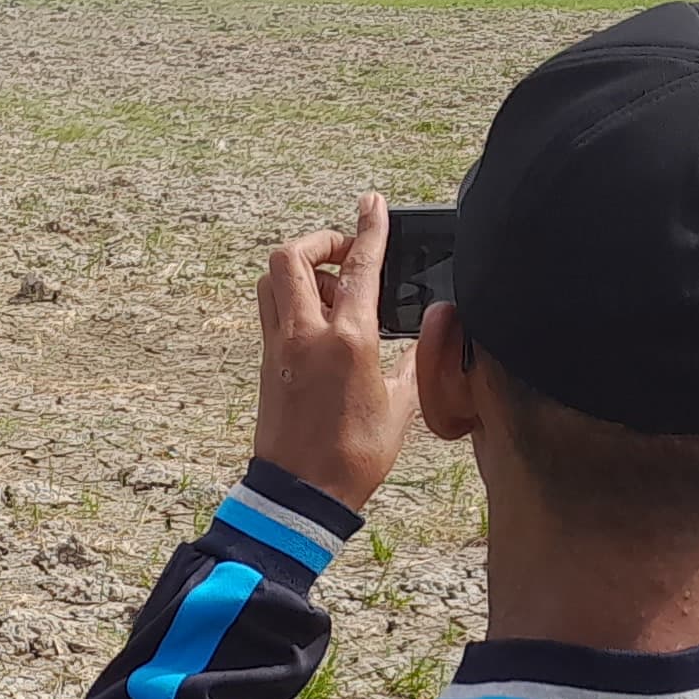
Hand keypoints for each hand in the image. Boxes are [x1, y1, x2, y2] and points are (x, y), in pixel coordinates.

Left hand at [249, 195, 422, 511]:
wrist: (301, 495)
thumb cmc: (354, 456)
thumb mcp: (401, 405)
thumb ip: (416, 359)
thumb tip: (432, 329)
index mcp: (349, 341)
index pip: (362, 267)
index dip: (370, 228)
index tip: (373, 204)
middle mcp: (306, 334)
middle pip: (293, 256)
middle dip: (320, 241)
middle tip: (348, 254)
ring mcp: (280, 346)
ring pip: (273, 278)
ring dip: (301, 268)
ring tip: (335, 290)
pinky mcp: (266, 361)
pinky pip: (272, 308)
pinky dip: (292, 296)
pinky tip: (320, 319)